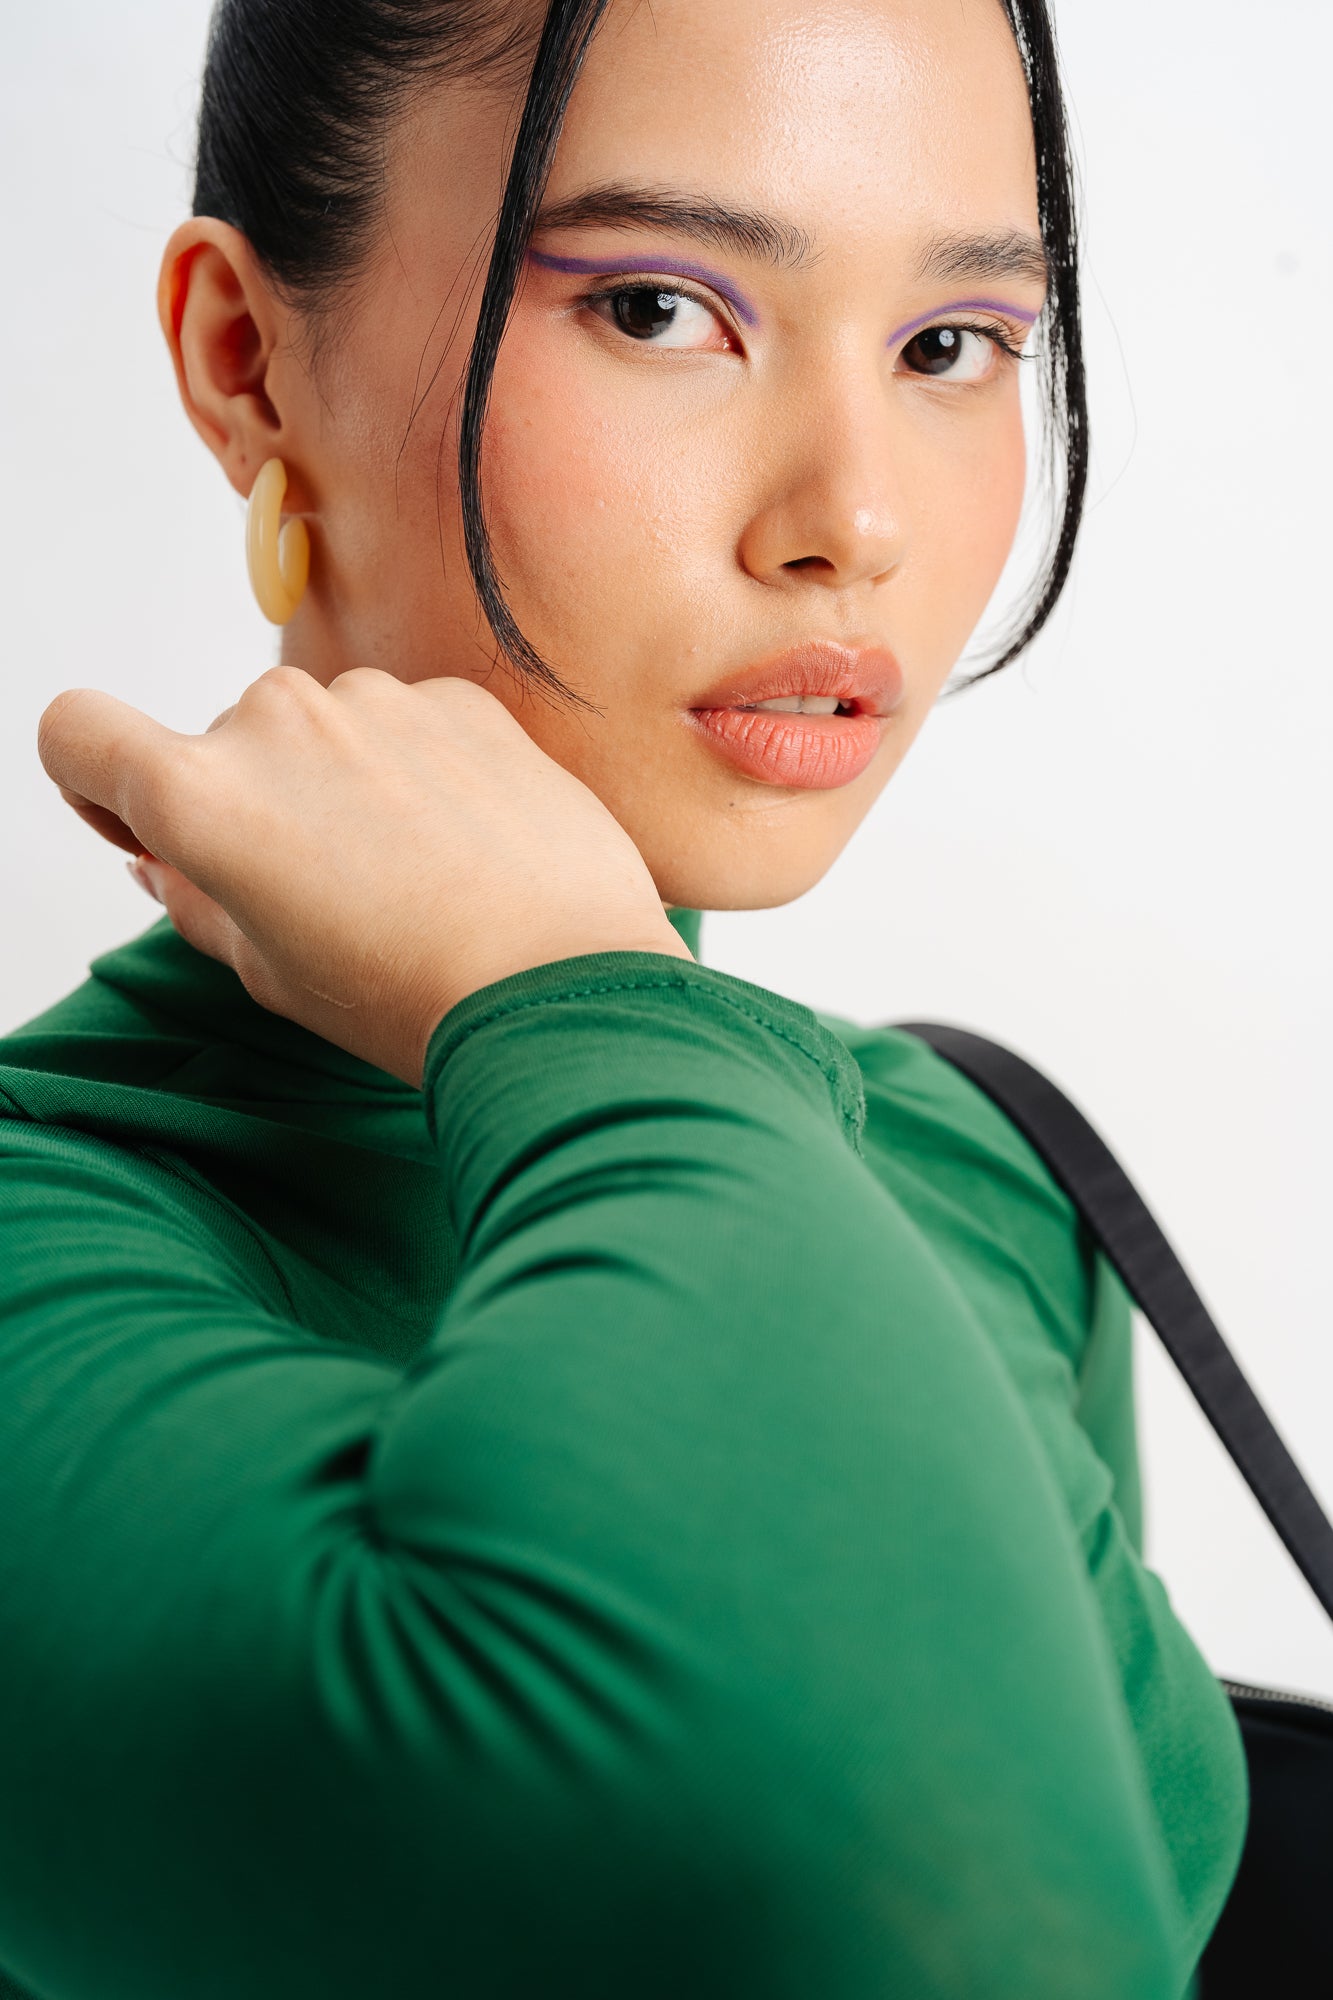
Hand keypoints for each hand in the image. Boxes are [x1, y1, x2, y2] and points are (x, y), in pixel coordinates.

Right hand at [37, 666, 692, 1087]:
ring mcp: (374, 700)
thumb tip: (160, 854)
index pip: (77, 731)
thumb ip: (194, 897)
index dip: (98, 780)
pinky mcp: (459, 697)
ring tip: (416, 880)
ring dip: (346, 784)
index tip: (150, 827)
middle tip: (330, 896)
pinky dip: (421, 772)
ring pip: (323, 732)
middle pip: (224, 742)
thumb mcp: (269, 972)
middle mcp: (275, 721)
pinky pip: (408, 725)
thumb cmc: (414, 997)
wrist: (564, 986)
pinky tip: (469, 848)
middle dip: (258, 803)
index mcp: (201, 795)